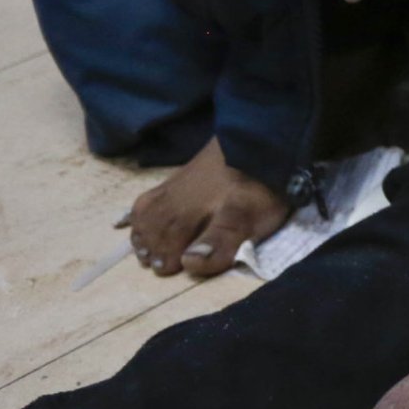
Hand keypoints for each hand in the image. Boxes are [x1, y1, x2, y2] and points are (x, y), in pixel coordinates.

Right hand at [125, 136, 291, 278]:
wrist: (267, 138)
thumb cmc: (261, 185)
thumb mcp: (250, 217)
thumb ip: (220, 241)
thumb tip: (187, 263)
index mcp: (189, 211)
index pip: (167, 239)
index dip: (166, 256)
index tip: (168, 269)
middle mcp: (176, 196)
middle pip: (153, 224)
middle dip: (151, 245)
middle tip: (155, 263)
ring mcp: (179, 182)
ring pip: (149, 209)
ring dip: (144, 230)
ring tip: (146, 246)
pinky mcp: (186, 172)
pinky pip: (152, 194)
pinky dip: (142, 210)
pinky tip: (141, 216)